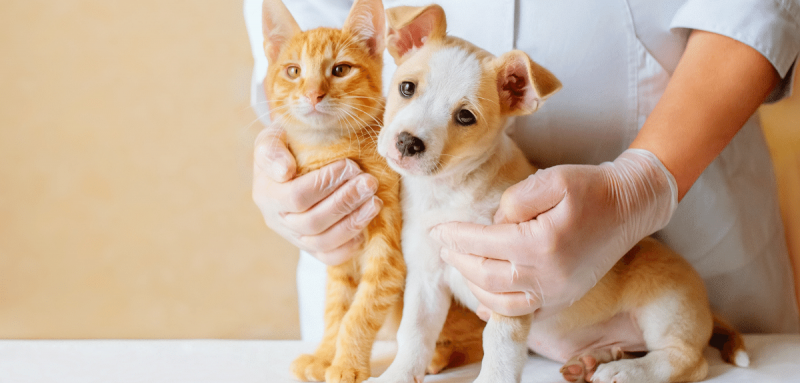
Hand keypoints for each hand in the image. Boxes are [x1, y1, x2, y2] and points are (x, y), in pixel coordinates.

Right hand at [252, 123, 382, 265]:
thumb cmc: (286, 146)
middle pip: (313, 222)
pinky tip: (366, 226)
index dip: (325, 183)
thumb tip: (285, 171)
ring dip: (353, 222)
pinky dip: (349, 245)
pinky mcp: (311, 248)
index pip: (297, 197)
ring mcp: (295, 237)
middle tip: (369, 183)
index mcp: (266, 194)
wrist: (292, 162)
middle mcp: (278, 221)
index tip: (350, 166)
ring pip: (323, 242)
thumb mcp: (273, 138)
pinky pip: (330, 257)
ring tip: (374, 202)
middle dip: (345, 202)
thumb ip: (272, 151)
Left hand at [431, 149, 677, 317]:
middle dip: (458, 260)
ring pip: (499, 300)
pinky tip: (482, 300)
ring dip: (473, 284)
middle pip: (485, 275)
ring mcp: (557, 292)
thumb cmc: (592, 189)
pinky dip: (497, 309)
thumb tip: (493, 224)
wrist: (630, 206)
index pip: (484, 243)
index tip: (437, 229)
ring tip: (460, 263)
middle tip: (443, 246)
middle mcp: (548, 276)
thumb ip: (514, 199)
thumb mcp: (551, 179)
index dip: (456, 236)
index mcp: (542, 244)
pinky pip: (523, 314)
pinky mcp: (563, 298)